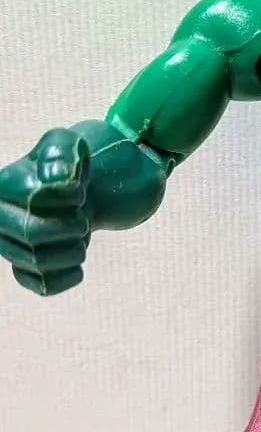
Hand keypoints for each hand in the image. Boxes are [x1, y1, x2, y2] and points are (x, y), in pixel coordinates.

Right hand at [0, 128, 91, 295]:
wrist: (77, 194)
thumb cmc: (67, 167)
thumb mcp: (66, 145)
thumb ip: (61, 154)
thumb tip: (56, 180)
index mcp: (1, 188)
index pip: (36, 200)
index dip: (69, 195)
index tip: (78, 189)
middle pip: (33, 233)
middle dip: (70, 225)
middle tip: (81, 218)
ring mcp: (10, 248)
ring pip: (40, 263)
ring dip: (74, 249)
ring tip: (79, 236)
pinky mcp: (26, 272)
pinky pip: (45, 286)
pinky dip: (68, 276)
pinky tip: (77, 262)